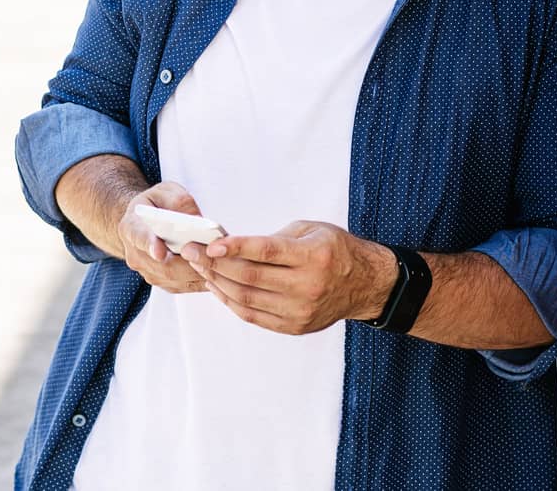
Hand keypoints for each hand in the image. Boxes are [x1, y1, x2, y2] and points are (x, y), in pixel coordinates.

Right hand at [116, 182, 211, 294]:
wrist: (144, 222)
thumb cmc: (156, 205)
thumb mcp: (166, 192)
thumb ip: (179, 201)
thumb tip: (197, 219)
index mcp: (131, 226)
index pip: (138, 237)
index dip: (149, 245)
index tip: (159, 252)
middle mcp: (135, 254)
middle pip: (163, 265)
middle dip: (190, 262)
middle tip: (213, 256)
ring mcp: (147, 271)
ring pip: (174, 279)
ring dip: (198, 273)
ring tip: (219, 261)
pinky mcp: (160, 281)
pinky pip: (181, 286)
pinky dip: (199, 279)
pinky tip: (214, 269)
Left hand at [181, 220, 395, 334]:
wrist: (364, 285)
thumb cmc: (334, 250)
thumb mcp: (311, 230)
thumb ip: (275, 238)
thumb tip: (233, 245)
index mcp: (313, 256)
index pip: (266, 252)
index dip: (235, 247)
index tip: (210, 244)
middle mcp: (307, 286)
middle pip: (250, 277)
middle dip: (214, 263)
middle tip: (192, 251)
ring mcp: (300, 311)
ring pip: (247, 299)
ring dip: (218, 283)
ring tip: (200, 268)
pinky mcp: (294, 327)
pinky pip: (253, 316)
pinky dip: (231, 302)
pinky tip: (218, 287)